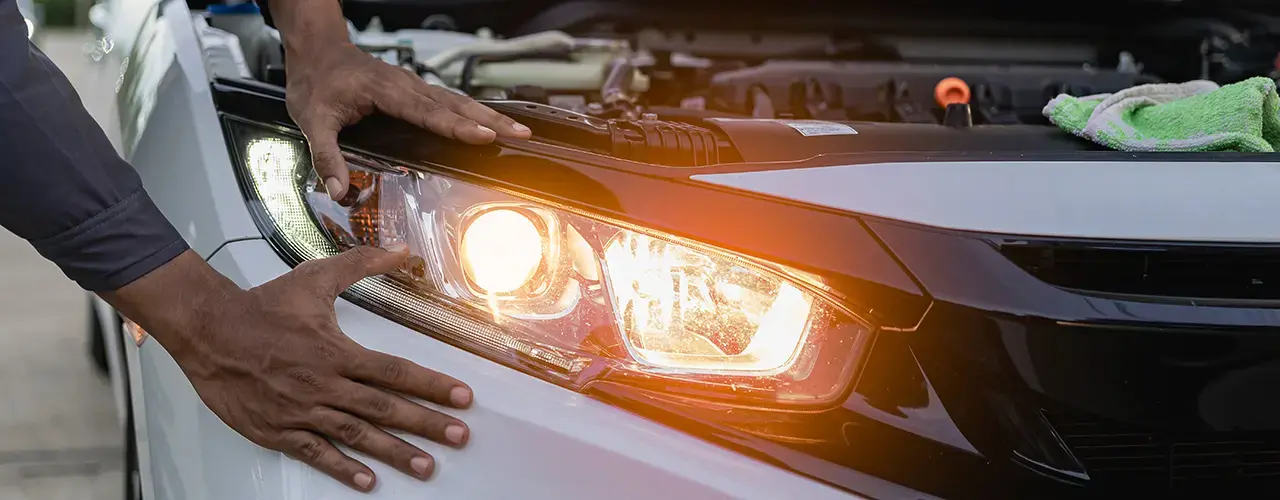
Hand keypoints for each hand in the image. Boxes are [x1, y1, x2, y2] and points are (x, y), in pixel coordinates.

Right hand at [104, 247, 471, 491]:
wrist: (207, 330)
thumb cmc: (261, 306)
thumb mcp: (316, 278)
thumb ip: (363, 264)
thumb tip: (401, 252)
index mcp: (336, 351)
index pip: (396, 371)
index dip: (432, 385)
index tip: (462, 397)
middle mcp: (323, 384)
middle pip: (384, 408)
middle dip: (426, 423)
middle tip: (458, 437)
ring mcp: (301, 410)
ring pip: (356, 435)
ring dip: (394, 452)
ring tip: (426, 466)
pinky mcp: (277, 430)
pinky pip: (315, 453)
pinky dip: (341, 468)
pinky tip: (366, 480)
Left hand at [285, 42, 530, 201]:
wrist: (317, 52)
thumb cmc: (316, 82)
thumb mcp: (312, 120)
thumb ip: (326, 156)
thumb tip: (338, 190)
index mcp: (385, 90)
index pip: (427, 111)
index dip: (457, 126)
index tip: (484, 136)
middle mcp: (405, 84)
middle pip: (455, 103)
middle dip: (490, 120)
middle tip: (521, 133)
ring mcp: (413, 85)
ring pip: (457, 100)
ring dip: (488, 116)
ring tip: (517, 130)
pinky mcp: (414, 90)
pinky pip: (449, 101)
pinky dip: (473, 113)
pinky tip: (488, 124)